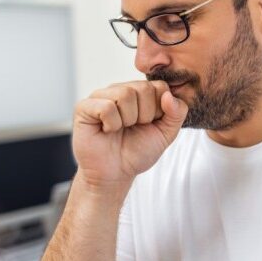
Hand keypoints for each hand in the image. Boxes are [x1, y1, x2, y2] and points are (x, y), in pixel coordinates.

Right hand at [72, 80, 187, 190]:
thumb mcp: (166, 133)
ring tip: (120, 129)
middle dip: (144, 116)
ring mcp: (101, 96)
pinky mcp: (84, 107)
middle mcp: (120, 89)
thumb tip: (169, 95)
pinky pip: (107, 106)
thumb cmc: (138, 152)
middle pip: (143, 88)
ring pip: (125, 94)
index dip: (159, 111)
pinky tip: (107, 130)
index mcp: (140, 93)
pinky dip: (112, 124)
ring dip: (127, 120)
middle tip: (133, 128)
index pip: (160, 86)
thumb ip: (177, 113)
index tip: (149, 124)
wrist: (115, 174)